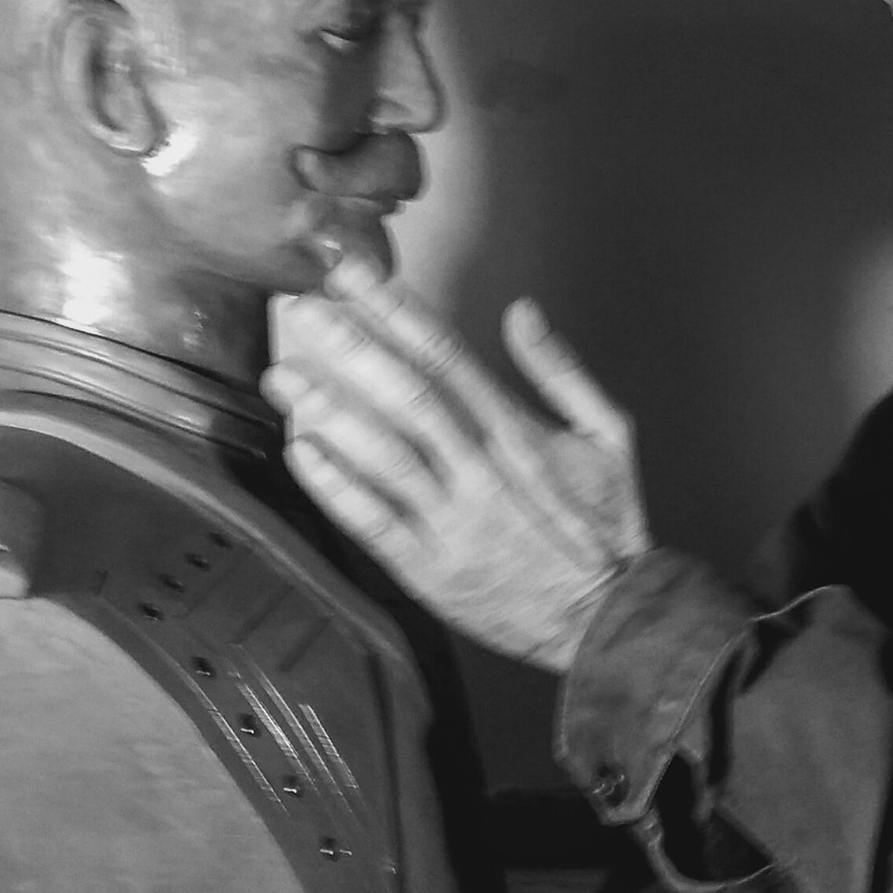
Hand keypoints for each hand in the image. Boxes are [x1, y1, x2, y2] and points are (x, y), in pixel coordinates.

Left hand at [264, 258, 649, 671]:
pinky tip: (303, 452)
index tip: (351, 272)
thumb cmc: (605, 523)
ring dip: (329, 411)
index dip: (394, 308)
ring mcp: (451, 520)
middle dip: (349, 346)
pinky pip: (374, 522)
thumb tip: (522, 311)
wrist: (608, 619)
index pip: (446, 353)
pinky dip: (336, 487)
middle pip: (405, 394)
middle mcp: (479, 469)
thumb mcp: (609, 435)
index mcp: (515, 430)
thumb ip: (562, 371)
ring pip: (383, 455)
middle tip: (300, 307)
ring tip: (284, 375)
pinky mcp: (429, 569)